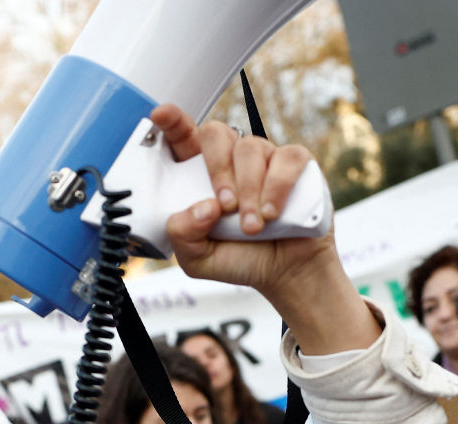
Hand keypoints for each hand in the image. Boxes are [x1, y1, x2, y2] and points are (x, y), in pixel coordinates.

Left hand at [155, 104, 335, 300]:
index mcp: (201, 175)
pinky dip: (278, 188)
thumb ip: (183, 235)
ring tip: (252, 227)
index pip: (183, 139)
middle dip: (217, 168)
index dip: (172, 123)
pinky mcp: (295, 164)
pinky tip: (273, 213)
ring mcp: (264, 158)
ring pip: (250, 149)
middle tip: (225, 206)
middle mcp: (232, 160)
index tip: (161, 115)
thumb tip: (203, 207)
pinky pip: (286, 159)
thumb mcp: (198, 258)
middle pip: (215, 133)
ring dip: (249, 190)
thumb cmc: (241, 259)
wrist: (285, 274)